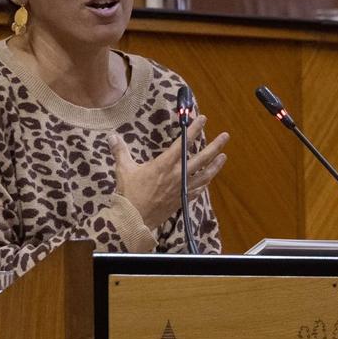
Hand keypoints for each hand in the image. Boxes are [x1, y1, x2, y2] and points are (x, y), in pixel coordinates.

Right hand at [108, 115, 228, 229]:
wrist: (135, 219)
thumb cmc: (129, 194)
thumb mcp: (123, 169)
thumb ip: (120, 151)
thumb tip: (111, 136)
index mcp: (164, 165)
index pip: (183, 143)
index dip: (193, 129)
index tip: (202, 119)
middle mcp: (177, 175)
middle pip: (202, 158)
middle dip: (215, 146)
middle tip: (225, 136)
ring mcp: (182, 188)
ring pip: (205, 175)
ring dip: (216, 165)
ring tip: (224, 156)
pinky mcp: (183, 199)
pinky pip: (199, 190)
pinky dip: (205, 182)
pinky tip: (209, 178)